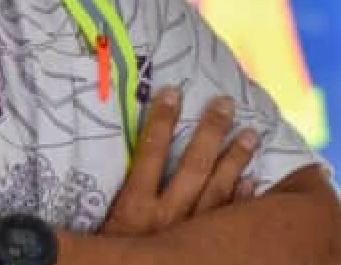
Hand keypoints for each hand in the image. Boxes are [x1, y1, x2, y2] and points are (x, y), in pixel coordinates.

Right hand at [100, 87, 260, 236]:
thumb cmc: (106, 257)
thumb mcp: (99, 230)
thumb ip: (106, 202)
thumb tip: (87, 174)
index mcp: (134, 209)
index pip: (150, 153)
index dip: (161, 121)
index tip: (172, 91)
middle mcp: (166, 219)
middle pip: (194, 166)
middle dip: (210, 131)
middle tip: (224, 103)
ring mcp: (189, 237)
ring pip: (219, 192)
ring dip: (236, 160)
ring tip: (250, 133)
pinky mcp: (202, 249)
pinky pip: (228, 223)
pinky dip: (241, 202)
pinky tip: (253, 183)